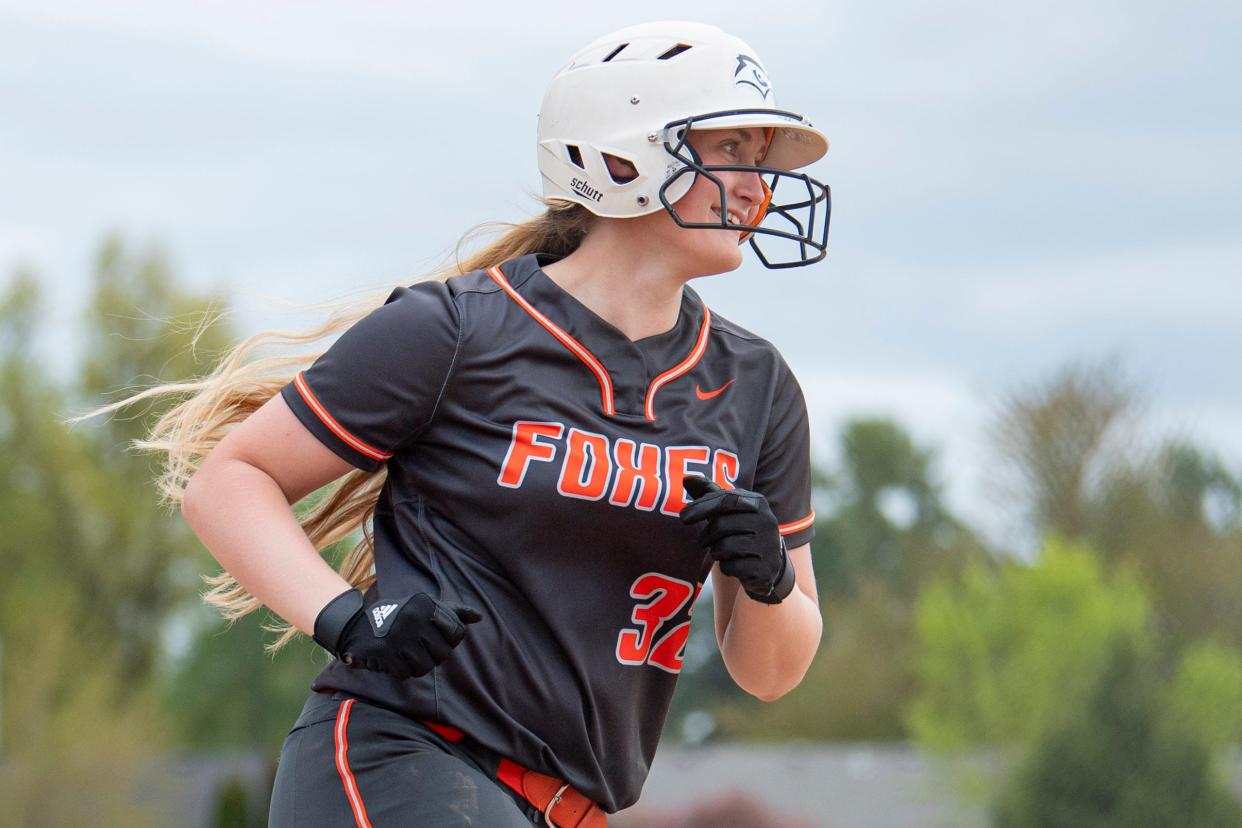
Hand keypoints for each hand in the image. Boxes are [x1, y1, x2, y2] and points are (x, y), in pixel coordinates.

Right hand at [313, 589, 482, 679]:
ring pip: (426, 666)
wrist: (357, 624)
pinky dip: (402, 671)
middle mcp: (414, 618)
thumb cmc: (400, 616)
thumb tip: (479, 617)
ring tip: (408, 653)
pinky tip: (395, 660)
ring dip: (417, 664)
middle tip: (419, 646)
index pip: (457, 632)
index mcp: (427, 604)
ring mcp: (399, 635)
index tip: (435, 635)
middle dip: (433, 654)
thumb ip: (453, 612)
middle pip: (443, 653)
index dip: (449, 639)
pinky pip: (406, 673)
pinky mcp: (385, 651)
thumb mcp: (426, 606)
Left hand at [679, 477, 795, 603]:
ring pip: (725, 546)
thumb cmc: (742, 531)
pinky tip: (733, 564)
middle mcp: (766, 520)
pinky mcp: (765, 568)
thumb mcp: (729, 511)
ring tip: (720, 551)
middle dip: (706, 535)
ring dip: (715, 551)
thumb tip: (686, 480)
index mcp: (757, 502)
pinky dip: (726, 567)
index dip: (701, 507)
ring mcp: (768, 545)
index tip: (683, 517)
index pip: (725, 499)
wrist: (769, 563)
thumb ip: (710, 494)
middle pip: (721, 525)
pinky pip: (732, 566)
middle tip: (704, 542)